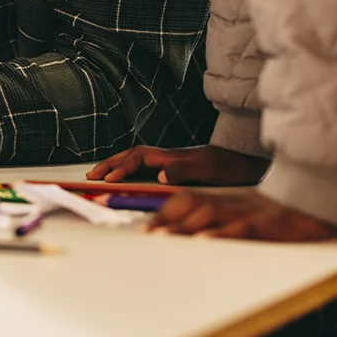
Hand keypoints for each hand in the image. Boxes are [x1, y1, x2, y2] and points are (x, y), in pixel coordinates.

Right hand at [87, 145, 267, 184]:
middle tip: (90, 176)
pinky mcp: (173, 168)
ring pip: (134, 160)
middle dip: (109, 164)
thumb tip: (159, 175)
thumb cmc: (228, 166)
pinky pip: (143, 167)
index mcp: (170, 156)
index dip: (121, 168)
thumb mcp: (207, 169)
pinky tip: (124, 177)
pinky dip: (128, 170)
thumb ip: (183, 170)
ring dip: (116, 166)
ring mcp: (168, 162)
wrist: (245, 161)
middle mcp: (166, 157)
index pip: (137, 159)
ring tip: (99, 174)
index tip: (108, 180)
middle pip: (130, 156)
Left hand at [147, 189, 336, 241]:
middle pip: (190, 206)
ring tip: (162, 237)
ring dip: (183, 226)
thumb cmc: (278, 211)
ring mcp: (245, 213)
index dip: (164, 211)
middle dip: (165, 220)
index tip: (146, 227)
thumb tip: (195, 236)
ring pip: (209, 216)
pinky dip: (220, 235)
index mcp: (224, 199)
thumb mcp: (245, 210)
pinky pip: (239, 228)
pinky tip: (204, 242)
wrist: (314, 199)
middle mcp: (230, 203)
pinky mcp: (263, 224)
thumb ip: (221, 218)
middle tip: (146, 235)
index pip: (187, 200)